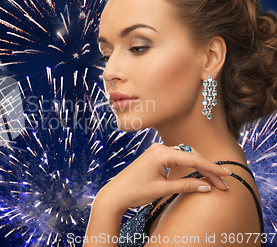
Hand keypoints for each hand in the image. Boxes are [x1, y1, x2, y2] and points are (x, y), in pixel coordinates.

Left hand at [94, 143, 230, 213]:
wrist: (115, 194)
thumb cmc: (135, 191)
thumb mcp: (162, 190)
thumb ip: (186, 186)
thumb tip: (207, 186)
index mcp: (161, 154)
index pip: (193, 159)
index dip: (212, 168)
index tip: (227, 176)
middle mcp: (159, 148)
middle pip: (191, 155)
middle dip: (208, 168)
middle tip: (223, 183)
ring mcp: (156, 150)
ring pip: (185, 155)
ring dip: (199, 166)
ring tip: (214, 179)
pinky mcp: (154, 156)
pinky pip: (176, 157)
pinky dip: (188, 164)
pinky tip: (198, 173)